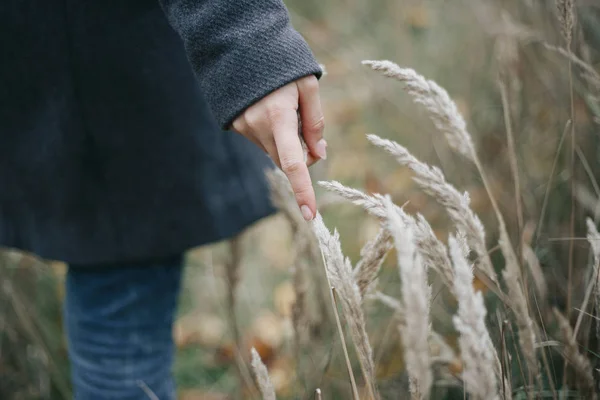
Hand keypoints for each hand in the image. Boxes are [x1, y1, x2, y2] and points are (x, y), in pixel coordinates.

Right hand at [232, 75, 325, 220]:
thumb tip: (318, 154)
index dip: (303, 189)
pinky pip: (262, 141)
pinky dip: (274, 136)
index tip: (310, 215)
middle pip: (287, 159)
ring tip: (287, 111)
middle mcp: (257, 126)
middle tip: (316, 139)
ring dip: (287, 143)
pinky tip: (273, 112)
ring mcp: (244, 127)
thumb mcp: (308, 86)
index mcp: (278, 116)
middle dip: (304, 156)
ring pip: (274, 151)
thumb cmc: (282, 63)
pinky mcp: (236, 125)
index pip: (293, 162)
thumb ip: (315, 122)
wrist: (239, 46)